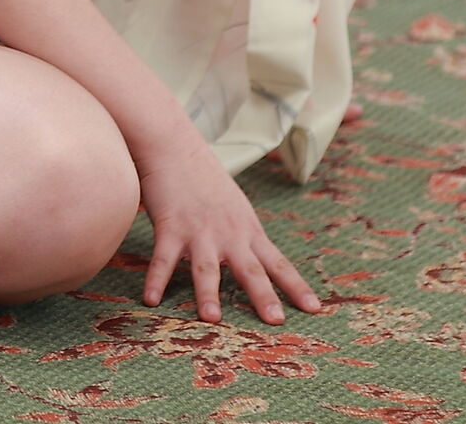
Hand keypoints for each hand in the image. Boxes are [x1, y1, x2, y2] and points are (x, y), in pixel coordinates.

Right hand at [134, 143, 323, 325]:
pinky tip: (151, 299)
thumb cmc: (204, 176)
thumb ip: (242, 232)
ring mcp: (199, 231)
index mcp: (247, 230)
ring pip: (207, 268)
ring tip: (212, 318)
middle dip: (263, 297)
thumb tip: (253, 257)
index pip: (278, 263)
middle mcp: (228, 233)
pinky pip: (163, 259)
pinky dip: (156, 280)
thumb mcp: (234, 205)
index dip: (296, 287)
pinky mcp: (170, 226)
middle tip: (276, 321)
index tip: (314, 309)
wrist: (174, 144)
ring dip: (208, 294)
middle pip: (250, 270)